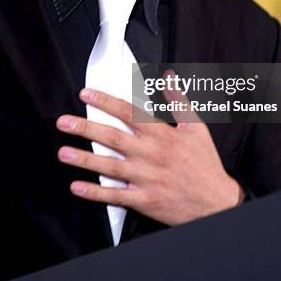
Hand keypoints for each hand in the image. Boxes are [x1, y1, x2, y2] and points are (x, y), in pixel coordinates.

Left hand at [56, 81, 243, 225]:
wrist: (216, 202)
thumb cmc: (204, 164)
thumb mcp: (196, 127)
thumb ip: (178, 101)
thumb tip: (169, 78)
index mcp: (161, 135)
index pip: (128, 113)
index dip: (105, 102)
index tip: (86, 95)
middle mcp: (150, 155)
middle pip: (112, 137)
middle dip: (85, 128)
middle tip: (64, 122)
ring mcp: (145, 178)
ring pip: (109, 166)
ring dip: (84, 159)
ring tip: (63, 153)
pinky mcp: (144, 200)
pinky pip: (115, 196)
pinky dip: (95, 192)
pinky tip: (77, 187)